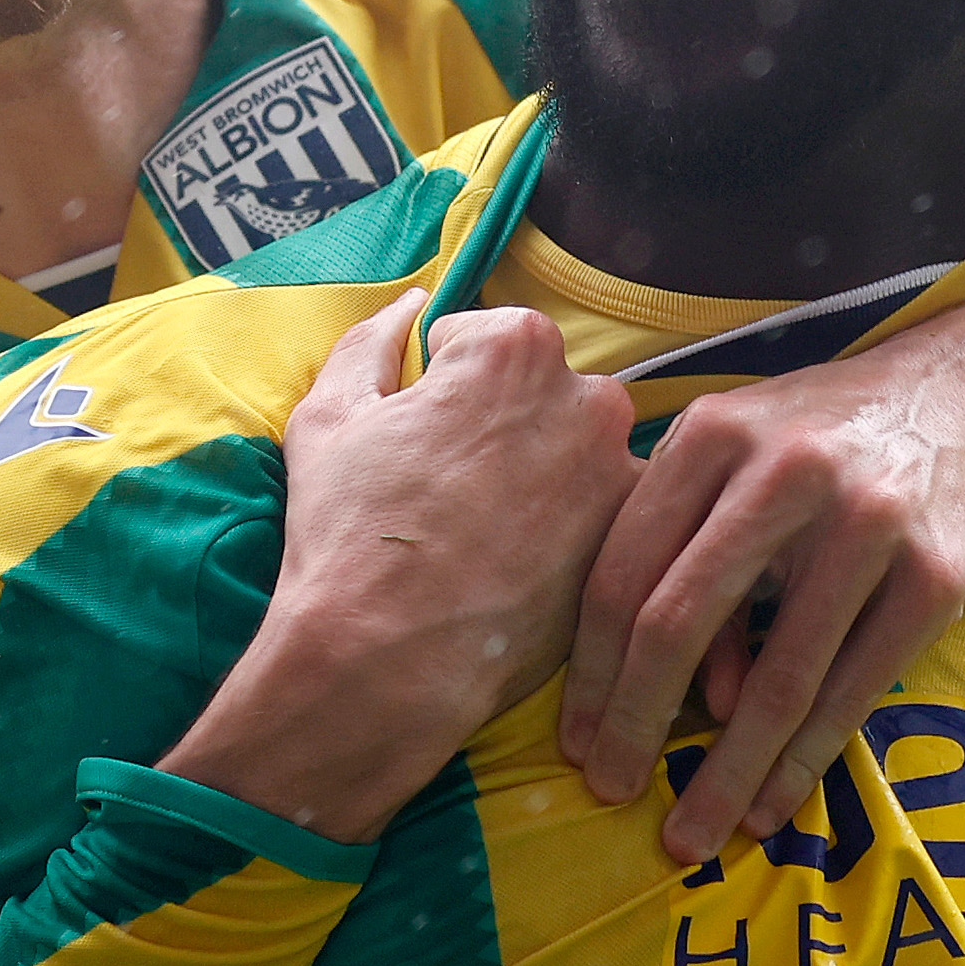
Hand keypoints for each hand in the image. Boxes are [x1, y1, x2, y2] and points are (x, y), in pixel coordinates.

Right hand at [163, 293, 638, 844]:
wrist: (387, 660)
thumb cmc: (349, 534)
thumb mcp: (330, 415)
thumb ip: (374, 340)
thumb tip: (410, 305)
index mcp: (517, 347)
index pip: (482, 341)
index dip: (441, 389)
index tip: (423, 441)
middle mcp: (590, 396)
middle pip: (542, 393)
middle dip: (503, 428)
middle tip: (454, 493)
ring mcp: (622, 474)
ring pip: (579, 454)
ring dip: (543, 477)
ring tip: (489, 538)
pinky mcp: (634, 545)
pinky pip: (605, 516)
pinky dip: (574, 532)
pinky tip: (524, 570)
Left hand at [561, 247, 964, 863]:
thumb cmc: (826, 441)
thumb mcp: (740, 454)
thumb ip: (685, 546)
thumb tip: (665, 696)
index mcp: (711, 435)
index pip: (621, 571)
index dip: (589, 671)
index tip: (573, 742)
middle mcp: (783, 472)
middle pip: (678, 624)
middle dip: (634, 725)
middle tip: (610, 791)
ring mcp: (866, 525)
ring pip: (772, 680)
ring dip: (725, 772)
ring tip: (693, 833)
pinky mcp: (934, 578)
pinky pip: (850, 692)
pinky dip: (803, 761)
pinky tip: (772, 805)